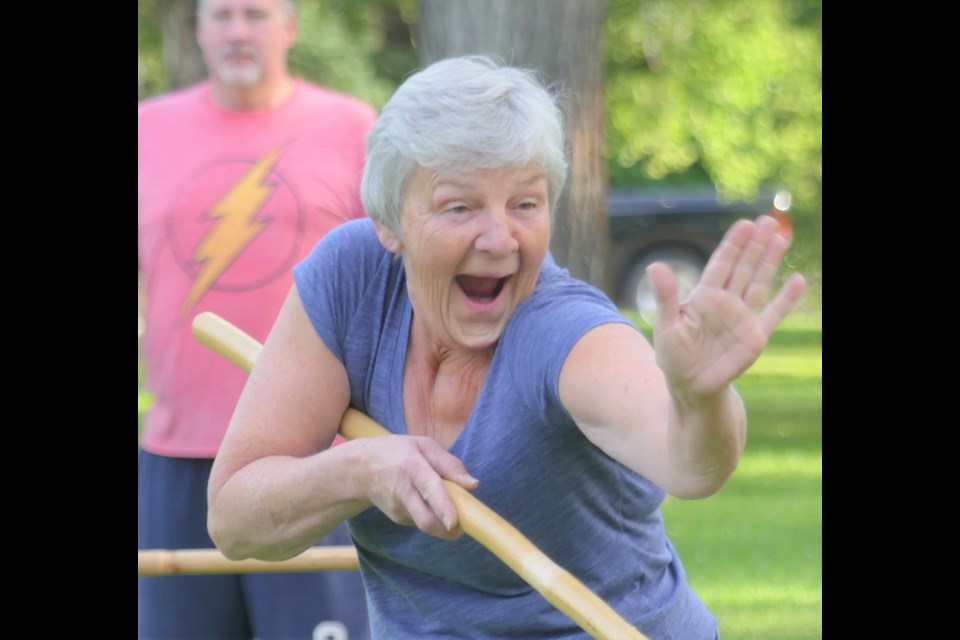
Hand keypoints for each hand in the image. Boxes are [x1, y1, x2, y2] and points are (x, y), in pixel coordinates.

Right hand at [359, 435, 478, 540]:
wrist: (359, 468)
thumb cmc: (397, 452)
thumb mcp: (423, 445)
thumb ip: (450, 464)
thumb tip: (473, 485)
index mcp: (412, 466)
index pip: (429, 489)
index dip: (443, 508)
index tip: (454, 523)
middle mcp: (403, 490)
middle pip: (426, 520)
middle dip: (448, 529)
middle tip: (462, 521)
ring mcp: (398, 508)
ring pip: (428, 522)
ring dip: (441, 517)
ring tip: (438, 497)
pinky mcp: (398, 518)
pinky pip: (422, 520)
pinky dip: (431, 514)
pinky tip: (421, 498)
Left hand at [647, 215, 805, 396]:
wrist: (691, 386)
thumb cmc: (673, 356)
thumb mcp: (666, 326)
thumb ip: (666, 297)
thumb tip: (654, 266)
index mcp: (704, 296)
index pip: (722, 264)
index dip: (733, 244)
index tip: (744, 224)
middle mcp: (726, 302)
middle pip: (744, 268)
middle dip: (755, 245)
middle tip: (768, 220)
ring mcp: (743, 318)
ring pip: (760, 283)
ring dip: (770, 262)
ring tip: (781, 238)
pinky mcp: (755, 336)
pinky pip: (774, 314)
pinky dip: (787, 299)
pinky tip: (798, 280)